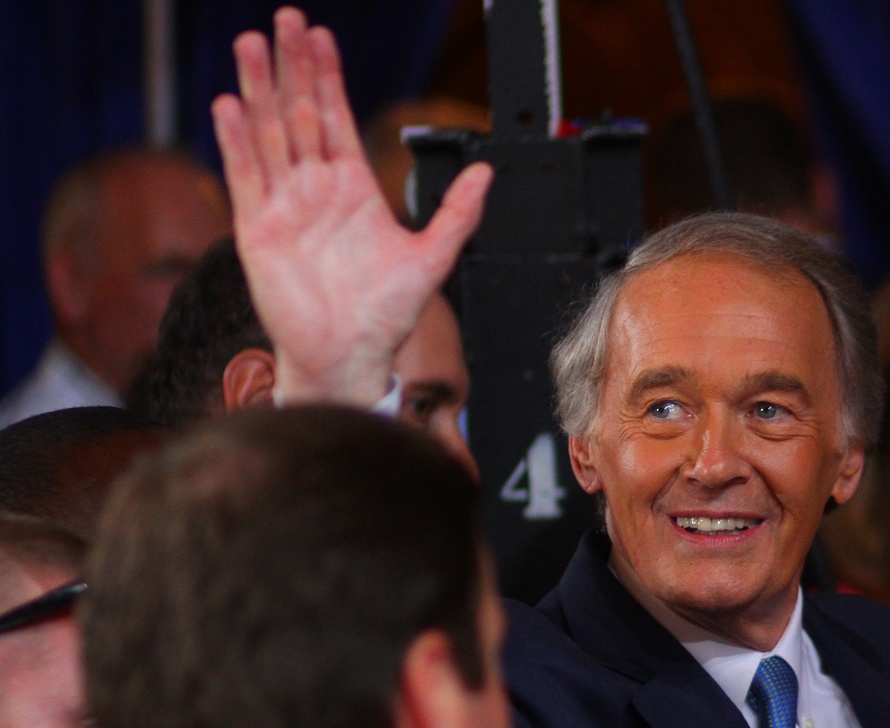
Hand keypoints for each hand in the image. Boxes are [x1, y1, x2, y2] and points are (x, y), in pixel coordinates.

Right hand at [211, 7, 491, 406]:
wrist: (352, 356)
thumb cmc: (388, 316)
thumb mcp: (433, 257)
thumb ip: (458, 213)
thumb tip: (486, 173)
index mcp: (353, 189)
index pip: (337, 117)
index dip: (328, 76)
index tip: (321, 37)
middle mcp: (316, 190)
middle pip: (299, 112)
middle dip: (291, 66)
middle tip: (284, 20)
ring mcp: (285, 207)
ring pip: (269, 135)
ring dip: (258, 89)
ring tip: (250, 44)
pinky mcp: (259, 230)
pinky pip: (246, 178)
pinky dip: (236, 142)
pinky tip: (229, 106)